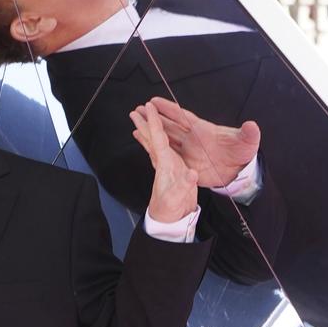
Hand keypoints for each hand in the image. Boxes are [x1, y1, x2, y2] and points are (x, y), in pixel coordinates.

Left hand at [130, 101, 198, 222]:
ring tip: (141, 119)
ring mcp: (167, 164)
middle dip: (145, 122)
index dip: (154, 122)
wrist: (169, 219)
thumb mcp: (179, 196)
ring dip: (148, 130)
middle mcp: (164, 161)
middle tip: (136, 108)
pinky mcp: (171, 169)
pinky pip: (161, 150)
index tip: (148, 107)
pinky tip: (156, 139)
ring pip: (155, 143)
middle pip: (152, 137)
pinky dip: (157, 142)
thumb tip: (191, 173)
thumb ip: (185, 184)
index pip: (158, 137)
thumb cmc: (172, 207)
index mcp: (166, 163)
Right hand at [145, 97, 259, 187]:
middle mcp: (191, 138)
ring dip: (151, 130)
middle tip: (139, 109)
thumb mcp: (246, 143)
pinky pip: (167, 154)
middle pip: (168, 125)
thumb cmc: (241, 153)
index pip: (182, 117)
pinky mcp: (185, 163)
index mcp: (202, 130)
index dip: (168, 109)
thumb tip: (252, 126)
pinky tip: (146, 143)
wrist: (239, 172)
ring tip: (137, 122)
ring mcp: (186, 150)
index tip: (154, 101)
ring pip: (164, 138)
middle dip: (153, 117)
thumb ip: (247, 134)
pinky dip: (155, 148)